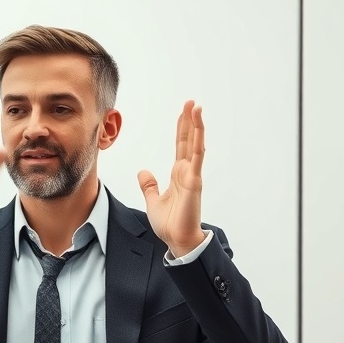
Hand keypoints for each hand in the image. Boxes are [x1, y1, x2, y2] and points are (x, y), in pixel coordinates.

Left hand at [137, 100, 206, 257]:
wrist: (177, 240)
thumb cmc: (169, 223)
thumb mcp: (153, 200)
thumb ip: (149, 185)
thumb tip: (144, 172)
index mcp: (178, 175)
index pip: (180, 146)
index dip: (182, 129)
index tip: (183, 113)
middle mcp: (187, 172)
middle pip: (188, 140)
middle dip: (190, 121)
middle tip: (191, 102)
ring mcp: (192, 176)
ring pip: (195, 145)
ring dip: (196, 126)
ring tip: (197, 107)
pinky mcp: (194, 182)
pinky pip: (196, 158)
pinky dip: (198, 142)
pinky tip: (199, 128)